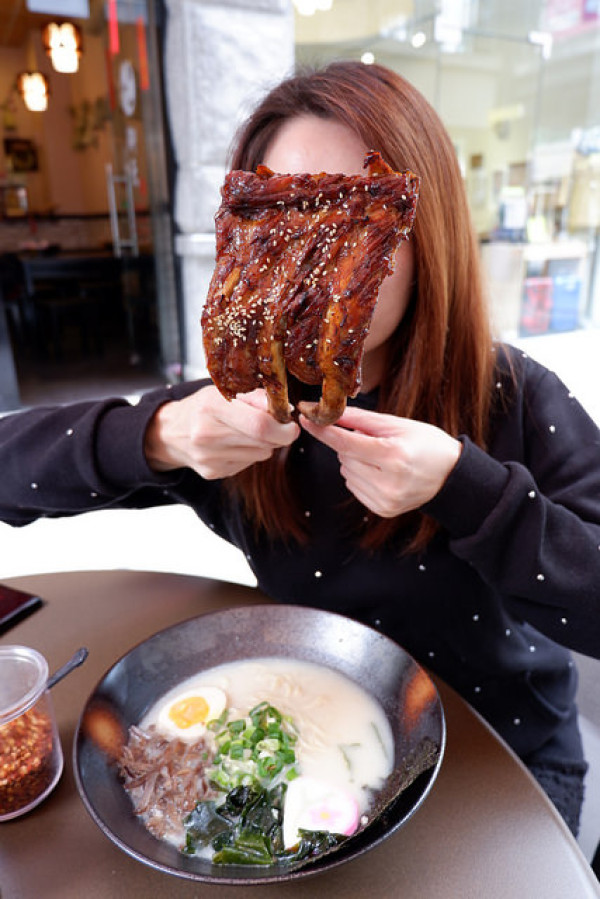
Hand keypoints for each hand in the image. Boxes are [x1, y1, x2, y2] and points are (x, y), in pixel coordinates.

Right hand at [145, 386, 299, 478]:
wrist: (171, 432)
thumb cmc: (202, 407)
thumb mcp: (223, 391)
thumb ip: (255, 398)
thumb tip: (286, 409)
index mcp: (211, 406)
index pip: (260, 425)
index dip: (283, 428)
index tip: (291, 425)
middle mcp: (207, 434)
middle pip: (263, 442)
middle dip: (278, 435)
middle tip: (277, 426)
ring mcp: (209, 457)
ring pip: (260, 455)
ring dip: (263, 444)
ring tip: (245, 432)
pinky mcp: (213, 472)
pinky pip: (248, 464)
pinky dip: (249, 453)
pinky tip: (233, 444)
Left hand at [300, 406, 460, 516]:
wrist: (451, 475)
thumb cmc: (426, 444)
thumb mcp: (397, 425)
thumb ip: (360, 419)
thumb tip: (329, 413)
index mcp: (393, 455)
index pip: (347, 441)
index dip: (323, 430)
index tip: (305, 418)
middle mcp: (388, 481)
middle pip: (345, 456)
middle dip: (351, 444)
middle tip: (375, 440)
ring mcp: (385, 499)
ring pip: (346, 471)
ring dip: (355, 460)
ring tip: (382, 458)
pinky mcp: (382, 510)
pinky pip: (353, 487)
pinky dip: (360, 476)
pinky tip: (382, 473)